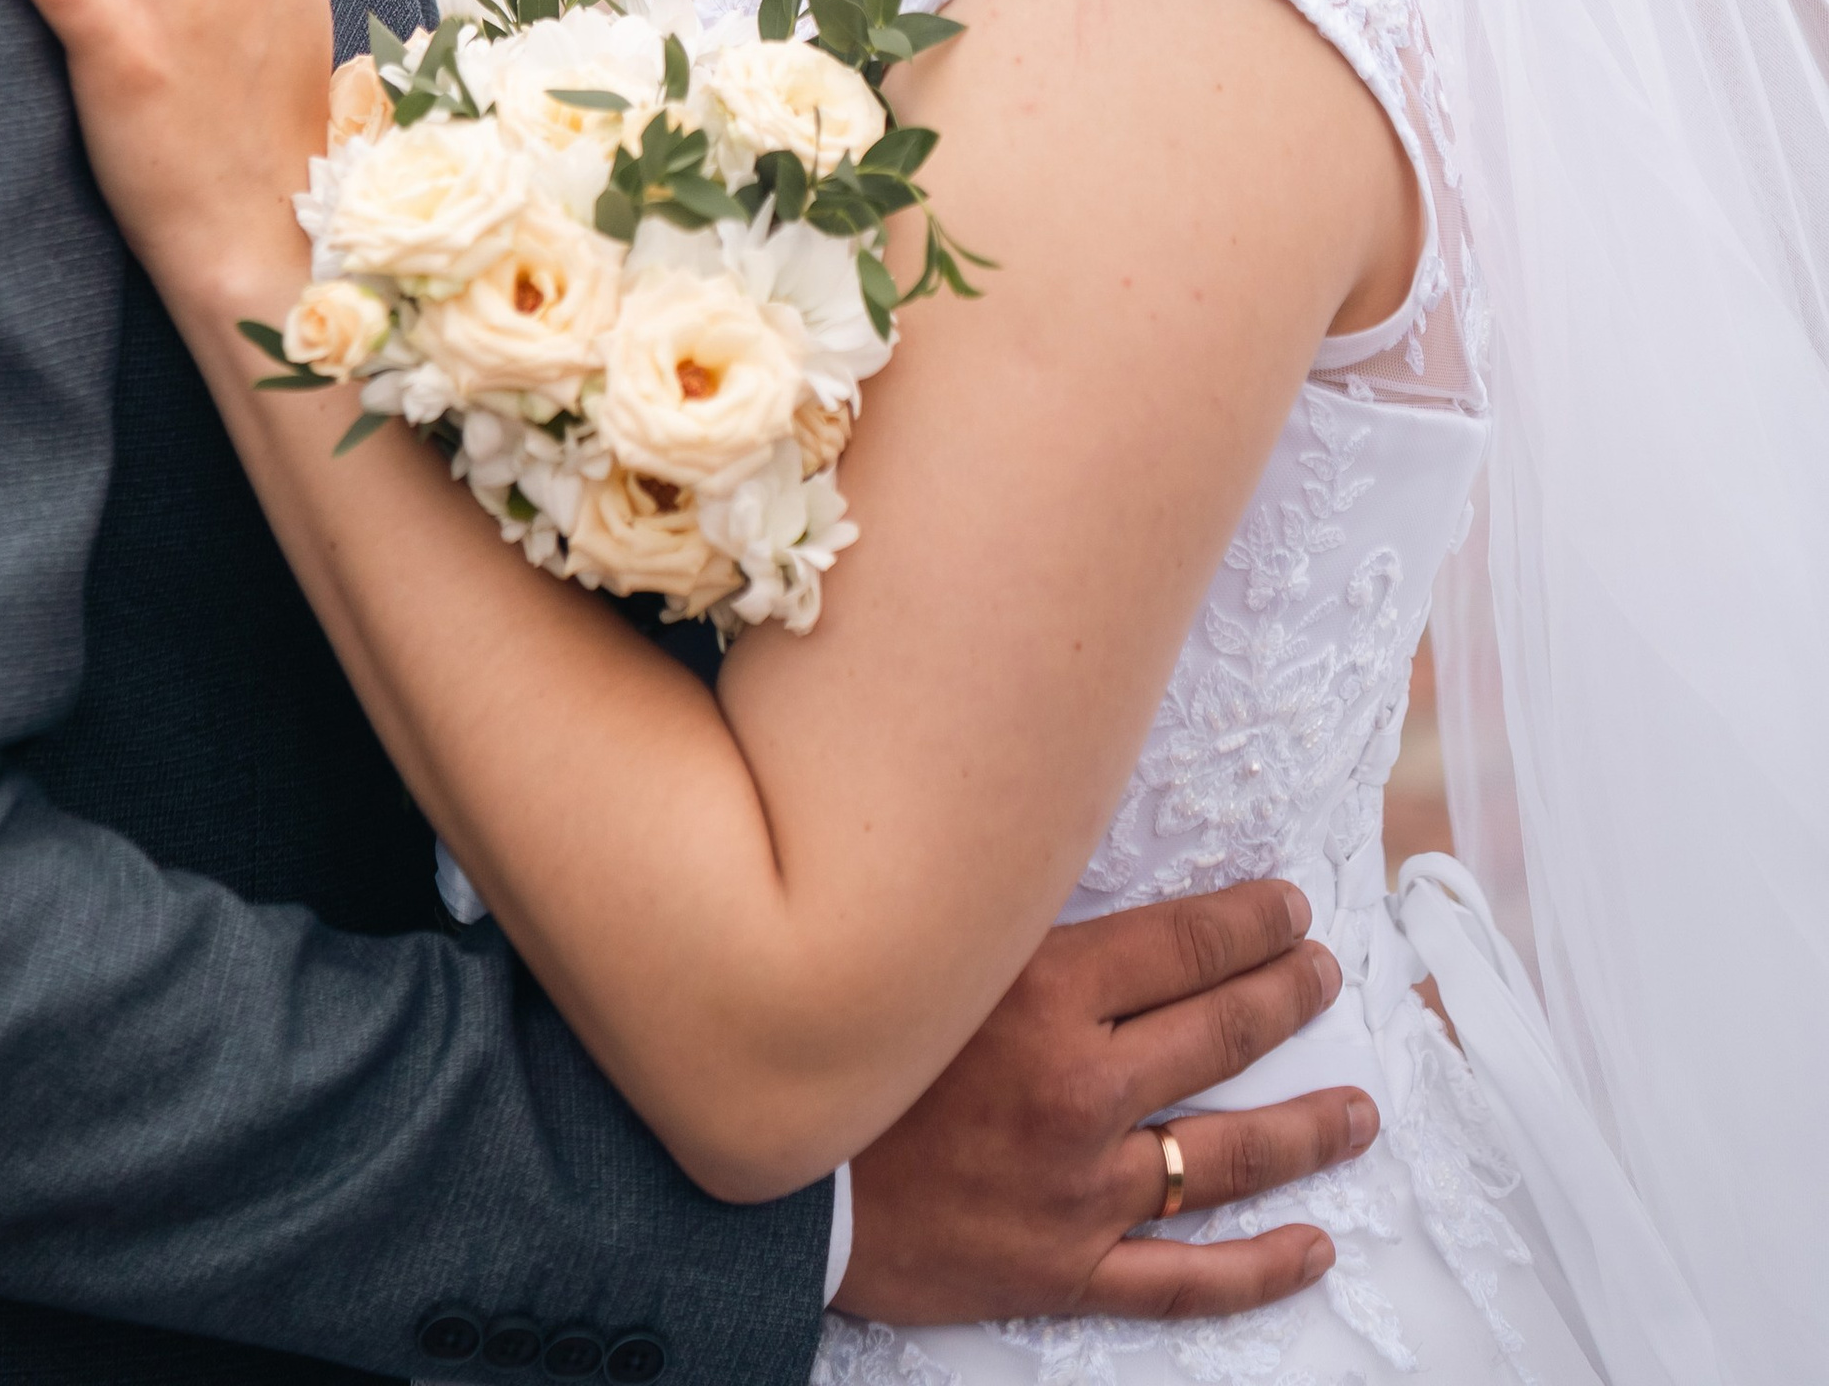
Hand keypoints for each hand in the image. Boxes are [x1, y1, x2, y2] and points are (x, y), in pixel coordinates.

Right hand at [839, 882, 1373, 1324]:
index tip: (1292, 910)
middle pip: (1220, 1034)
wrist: (767, 1179)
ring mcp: (1080, 1187)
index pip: (1186, 945)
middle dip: (1288, 998)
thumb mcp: (925, 950)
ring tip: (1360, 1110)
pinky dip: (1259, 1270)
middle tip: (1327, 979)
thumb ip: (1006, 914)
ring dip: (1306, 1130)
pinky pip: (1185, 1280)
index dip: (1253, 924)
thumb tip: (1070, 847)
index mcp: (1042, 992)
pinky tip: (1313, 1249)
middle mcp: (1077, 1086)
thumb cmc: (840, 1040)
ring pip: (1227, 1156)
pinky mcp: (1065, 1268)